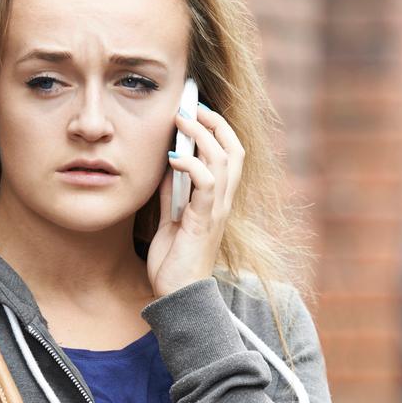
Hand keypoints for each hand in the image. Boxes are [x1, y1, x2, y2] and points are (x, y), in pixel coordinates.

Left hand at [147, 103, 245, 296]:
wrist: (178, 297)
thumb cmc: (175, 262)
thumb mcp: (170, 219)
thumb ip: (173, 194)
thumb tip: (167, 166)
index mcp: (218, 199)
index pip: (230, 153)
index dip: (217, 128)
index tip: (194, 109)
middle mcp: (223, 202)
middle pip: (234, 149)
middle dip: (214, 122)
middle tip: (190, 105)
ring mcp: (217, 210)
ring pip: (224, 159)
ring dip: (203, 134)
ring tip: (182, 119)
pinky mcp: (205, 220)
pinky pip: (207, 183)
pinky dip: (191, 164)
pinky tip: (174, 157)